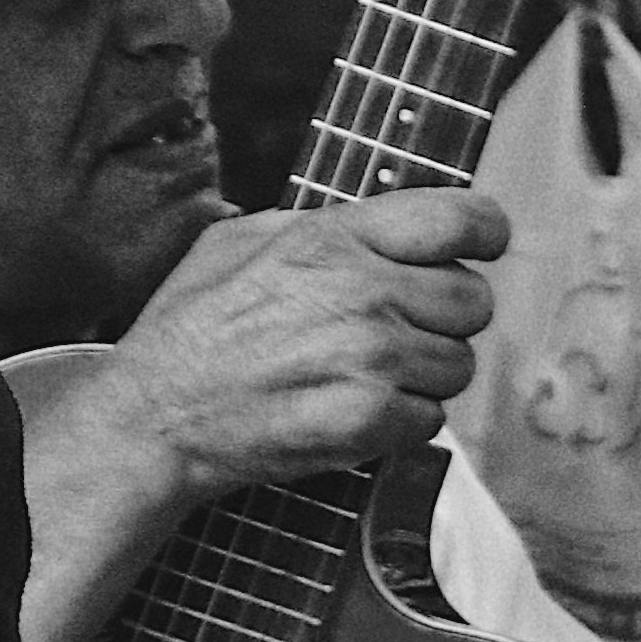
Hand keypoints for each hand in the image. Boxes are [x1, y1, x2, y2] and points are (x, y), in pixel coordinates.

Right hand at [106, 192, 505, 507]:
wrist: (155, 417)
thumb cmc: (193, 328)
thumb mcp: (240, 242)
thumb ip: (320, 223)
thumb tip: (381, 218)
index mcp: (334, 237)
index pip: (461, 218)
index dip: (484, 232)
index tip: (481, 248)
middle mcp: (362, 291)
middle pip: (474, 300)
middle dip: (444, 319)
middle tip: (398, 332)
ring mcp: (370, 357)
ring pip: (458, 366)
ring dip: (422, 377)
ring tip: (363, 377)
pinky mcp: (369, 419)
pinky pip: (431, 420)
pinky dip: (401, 424)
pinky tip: (353, 413)